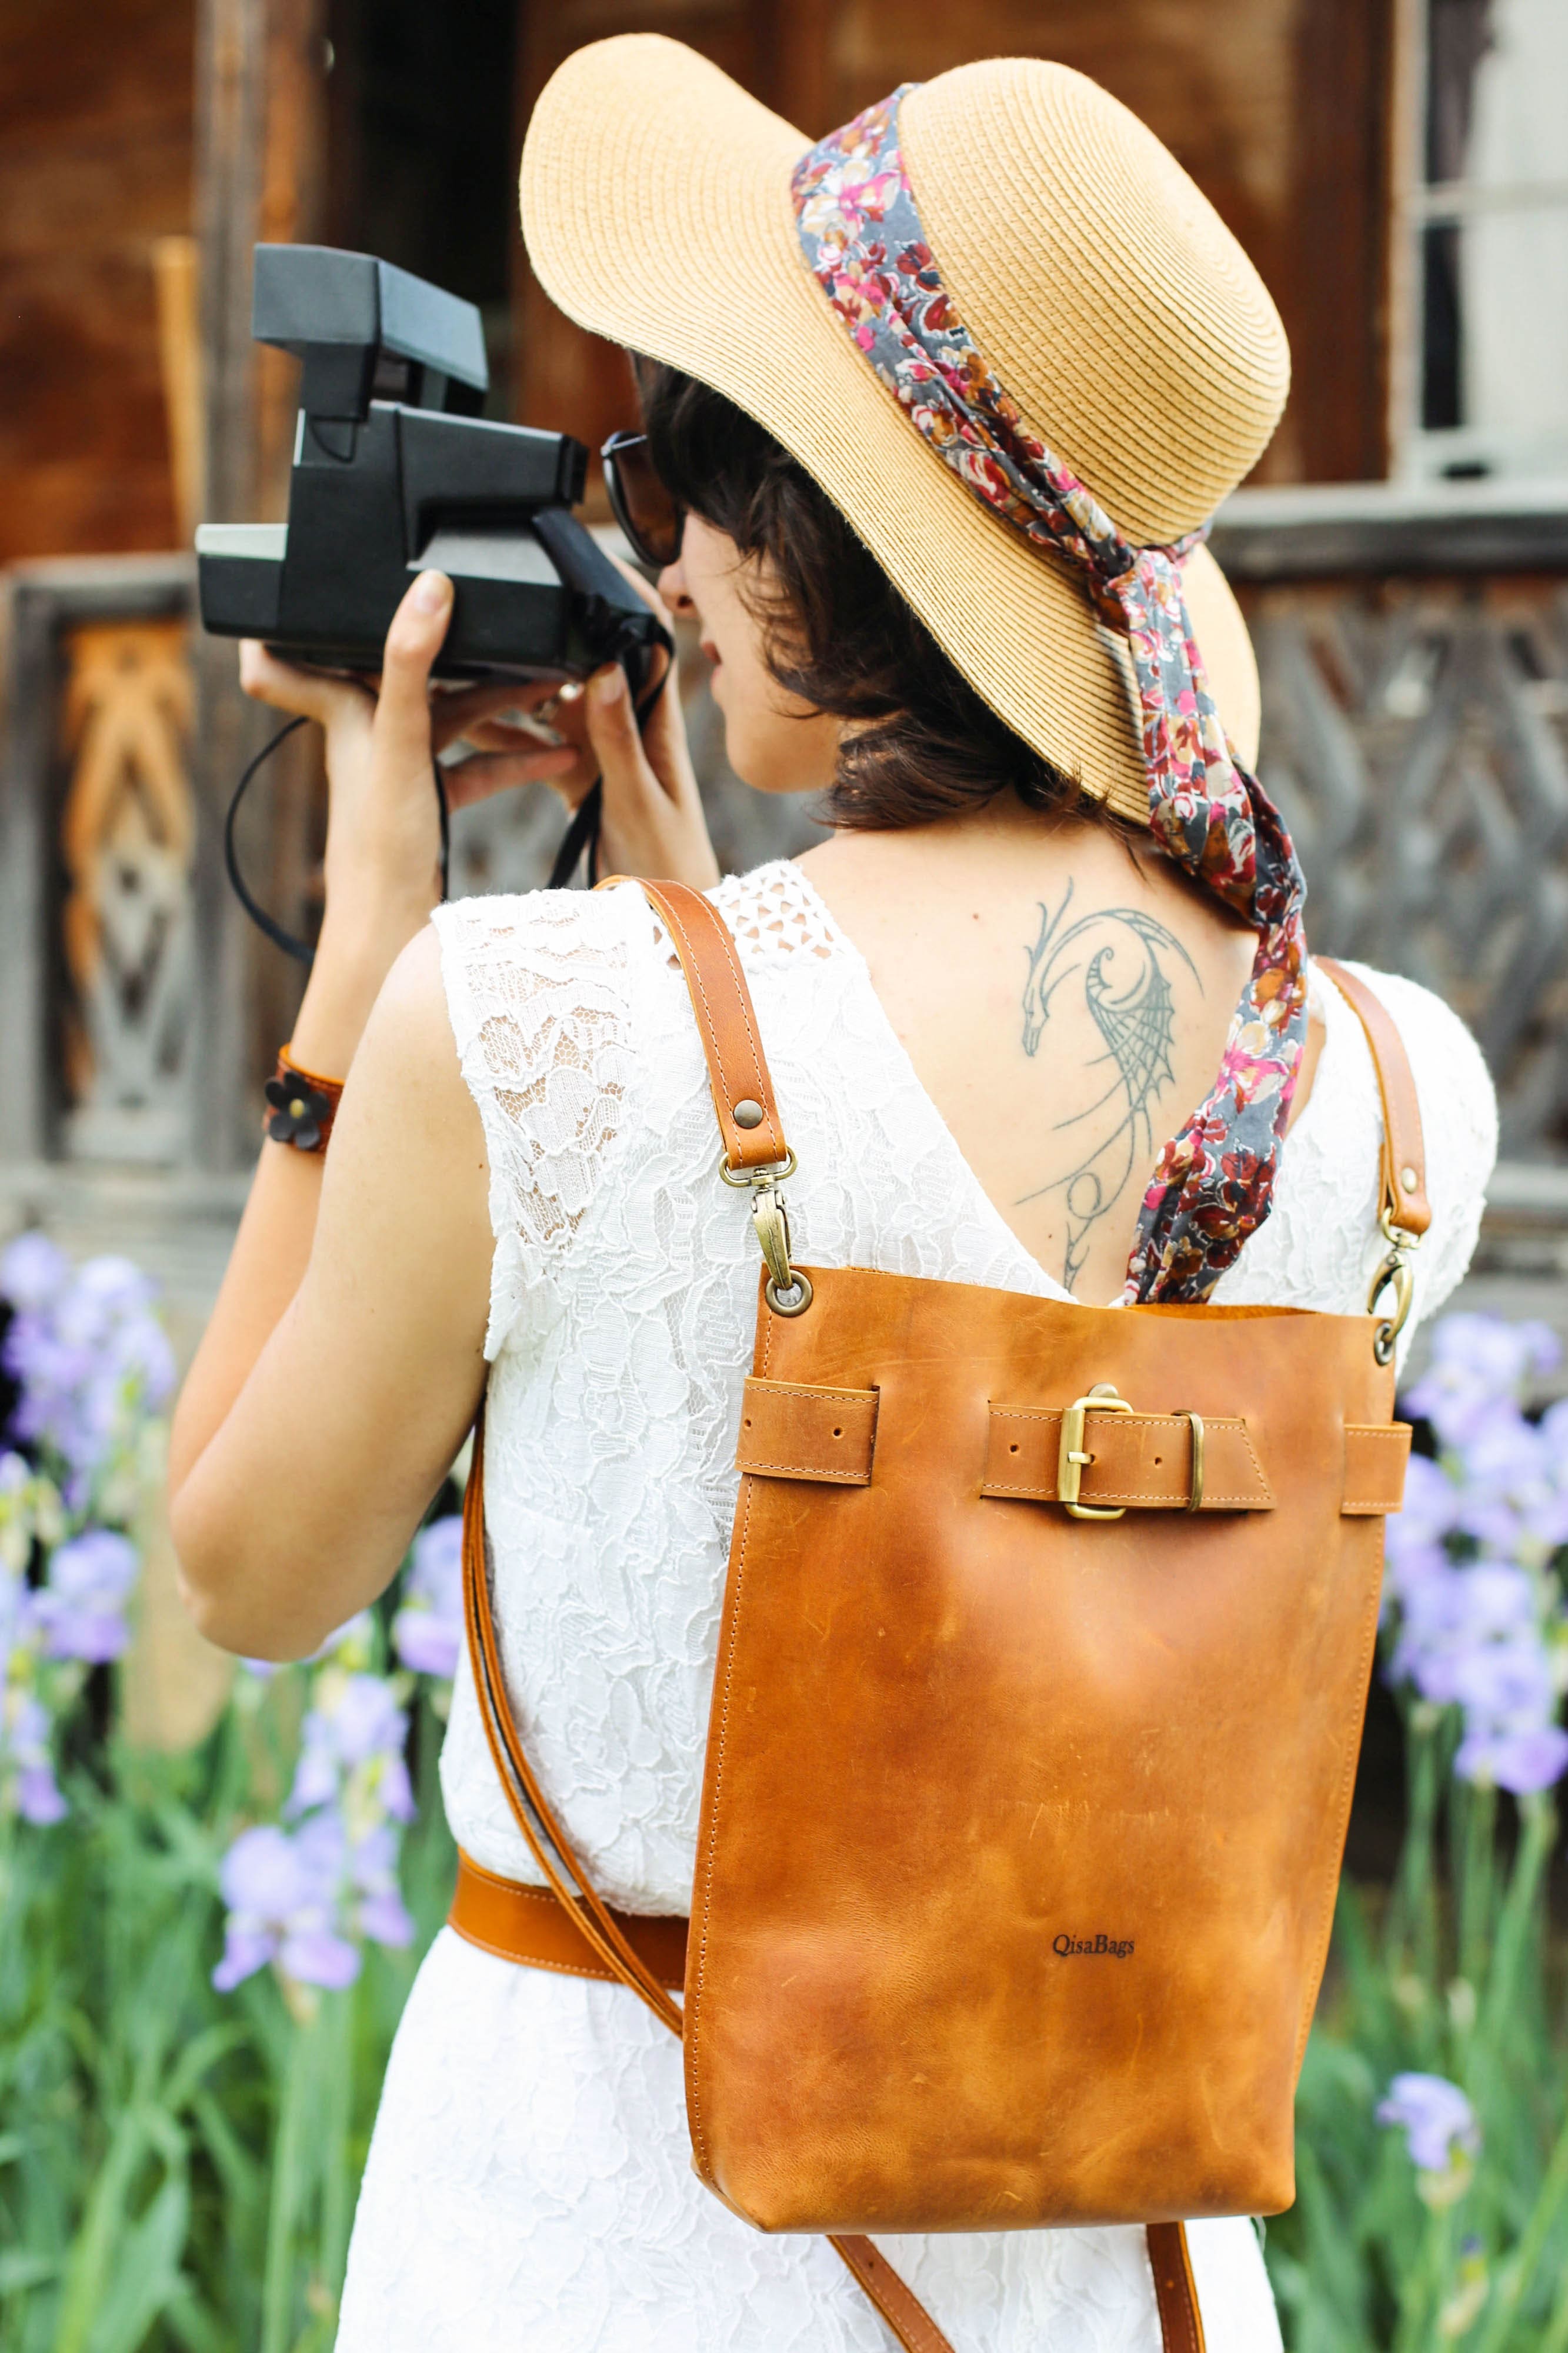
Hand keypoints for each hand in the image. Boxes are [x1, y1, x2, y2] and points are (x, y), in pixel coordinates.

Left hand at [239, 570, 579, 1069]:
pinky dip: (516, 759)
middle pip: (414, 675)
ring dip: (505, 705)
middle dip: (463, 650)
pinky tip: (562, 755)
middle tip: (511, 622)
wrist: (390, 930)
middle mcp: (371, 737)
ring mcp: (403, 771)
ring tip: (558, 685)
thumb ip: (411, 663)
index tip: (319, 569)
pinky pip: (479, 768)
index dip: (307, 617)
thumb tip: (430, 588)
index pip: (316, 650)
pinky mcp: (432, 804)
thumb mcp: (400, 739)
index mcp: (350, 714)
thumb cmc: (382, 844)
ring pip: (457, 720)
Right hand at [459, 554, 718, 888]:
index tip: (591, 554)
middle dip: (555, 623)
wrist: (669, 922)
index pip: (647, 639)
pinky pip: (539, 739)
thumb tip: (602, 670)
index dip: (627, 592)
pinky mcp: (580, 775)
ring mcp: (601, 748)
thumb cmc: (669, 866)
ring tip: (471, 650)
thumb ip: (620, 740)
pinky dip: (507, 726)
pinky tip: (468, 716)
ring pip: (556, 694)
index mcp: (654, 722)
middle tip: (507, 591)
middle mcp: (627, 726)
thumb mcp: (639, 800)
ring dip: (520, 675)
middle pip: (591, 655)